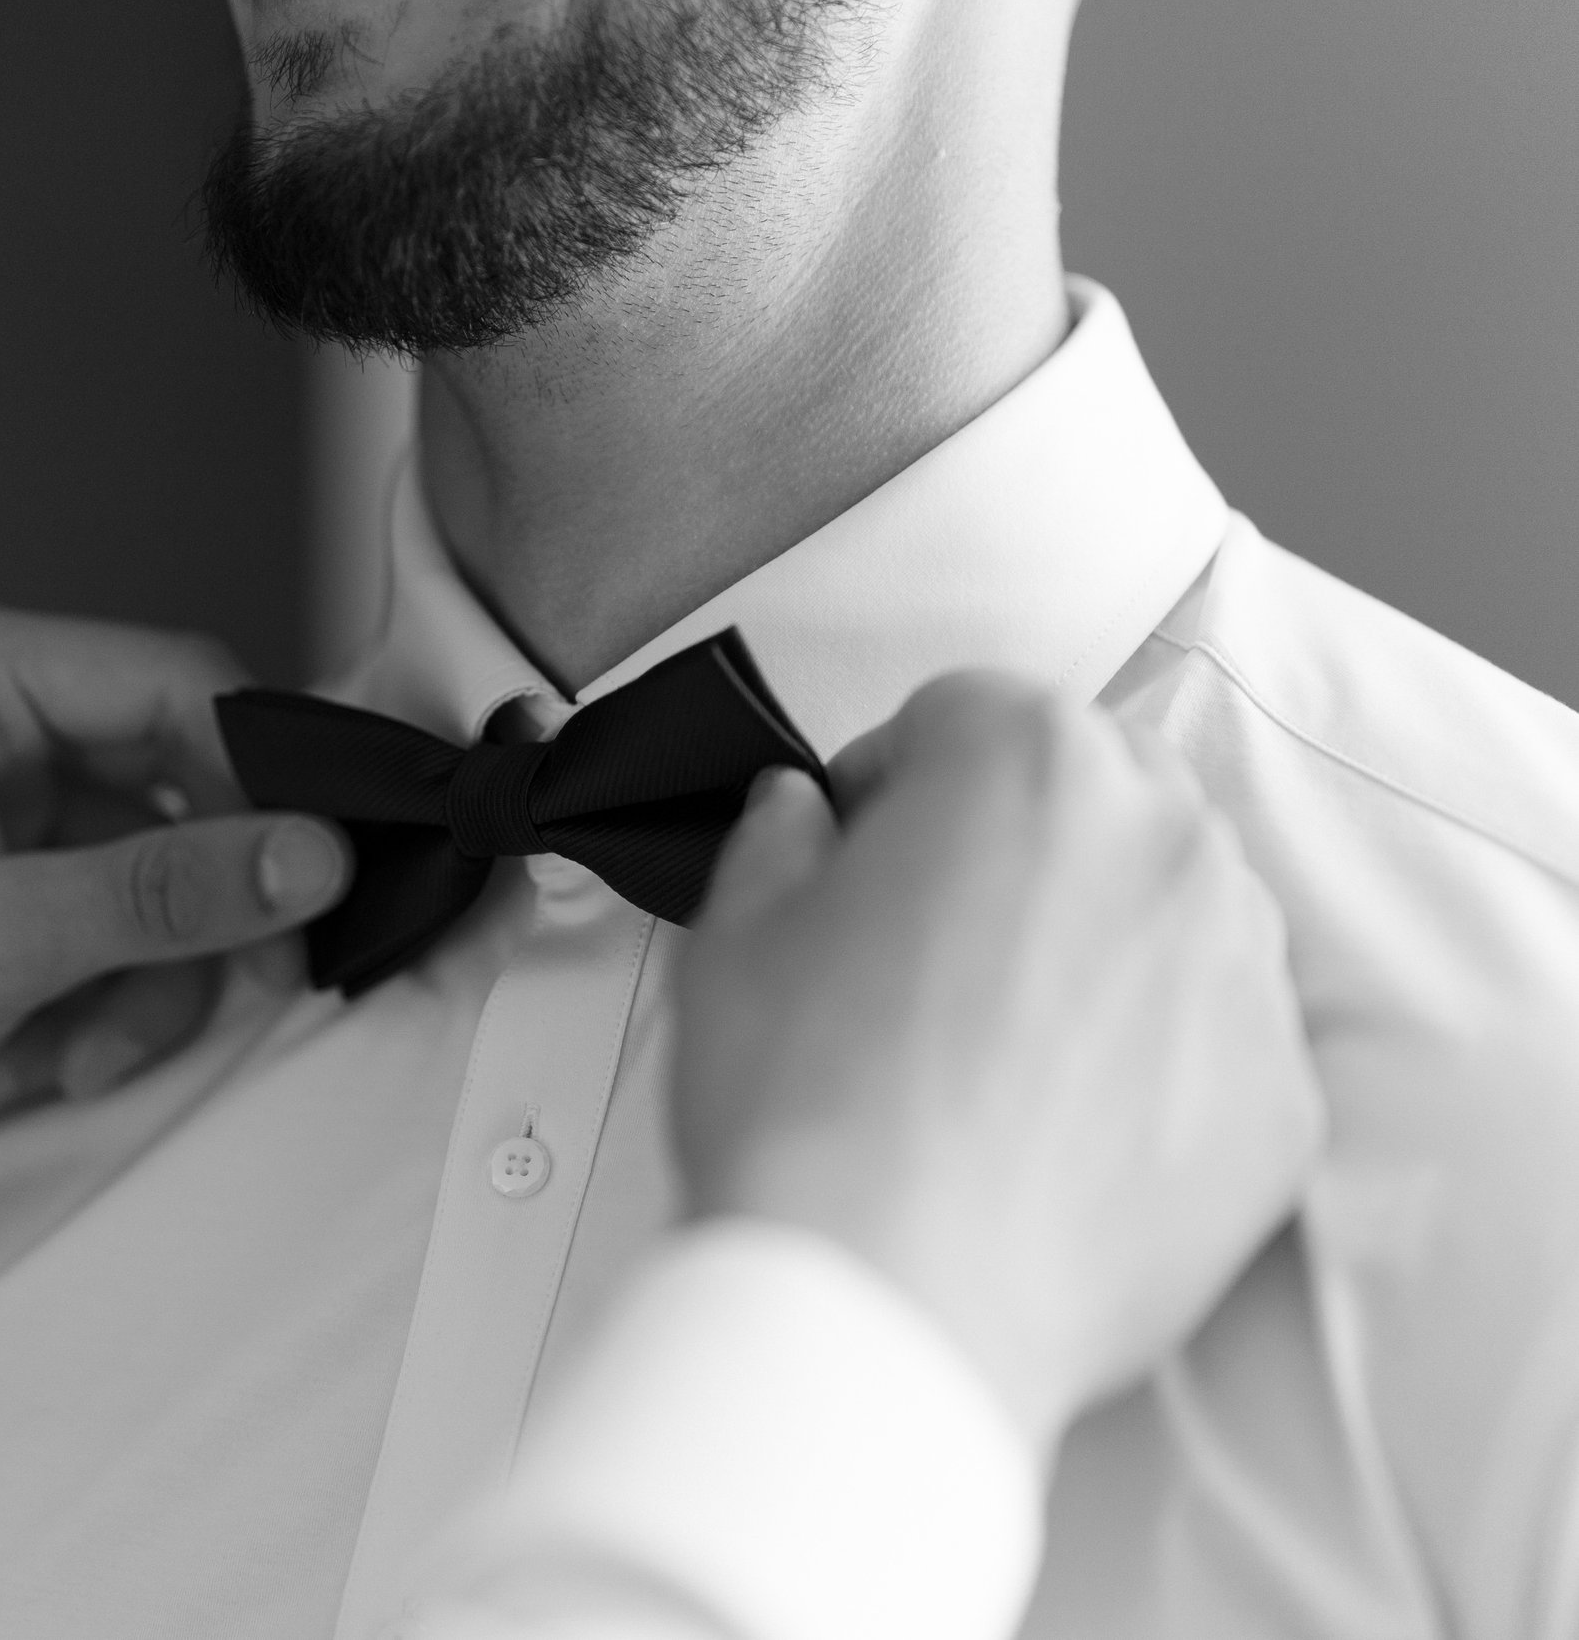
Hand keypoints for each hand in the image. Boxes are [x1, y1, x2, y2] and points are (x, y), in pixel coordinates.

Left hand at [0, 597, 349, 1227]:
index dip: (258, 784)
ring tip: (84, 1057)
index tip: (309, 885)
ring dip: (142, 977)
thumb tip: (316, 856)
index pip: (177, 683)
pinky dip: (96, 995)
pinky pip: (98, 918)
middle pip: (175, 783)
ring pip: (148, 868)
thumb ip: (166, 893)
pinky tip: (46, 1059)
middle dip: (188, 913)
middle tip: (226, 997)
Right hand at [672, 673, 1322, 1456]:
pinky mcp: (1282, 1100)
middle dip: (1015, 842)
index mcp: (1027, 761)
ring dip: (1096, 939)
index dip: (890, 785)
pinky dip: (1155, 1059)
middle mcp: (1165, 839)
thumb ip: (778, 835)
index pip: (962, 714)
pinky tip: (1056, 1126)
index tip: (858, 856)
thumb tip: (804, 817)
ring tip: (995, 1048)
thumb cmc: (805, 1107)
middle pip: (1093, 790)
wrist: (893, 1300)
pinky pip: (1219, 1038)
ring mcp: (1243, 970)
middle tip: (929, 946)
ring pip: (1172, 906)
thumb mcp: (732, 934)